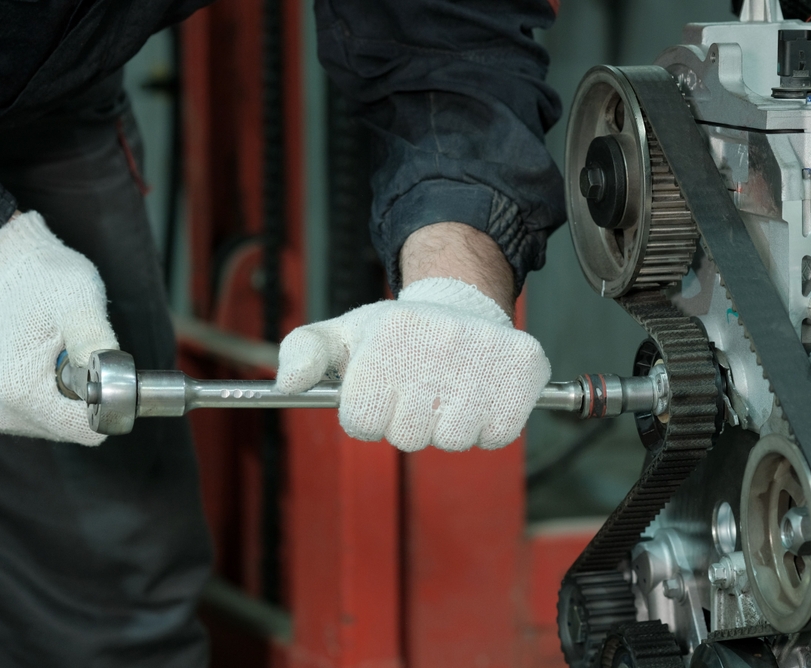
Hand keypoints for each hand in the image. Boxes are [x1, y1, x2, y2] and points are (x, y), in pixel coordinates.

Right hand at [0, 211, 118, 444]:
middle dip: (91, 396)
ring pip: (63, 423)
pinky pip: (48, 413)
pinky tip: (54, 359)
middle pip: (75, 429)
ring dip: (76, 393)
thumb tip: (115, 382)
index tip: (105, 365)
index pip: (87, 430)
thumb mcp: (78, 302)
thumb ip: (95, 342)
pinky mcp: (0, 404)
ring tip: (67, 352)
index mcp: (18, 391)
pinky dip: (61, 391)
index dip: (110, 401)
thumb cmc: (41, 279)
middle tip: (87, 353)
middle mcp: (2, 411)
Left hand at [276, 277, 549, 450]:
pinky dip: (488, 425)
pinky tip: (479, 396)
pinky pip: (496, 435)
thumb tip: (286, 383)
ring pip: (453, 440)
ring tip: (448, 391)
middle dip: (408, 422)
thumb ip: (303, 353)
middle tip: (417, 389)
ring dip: (448, 425)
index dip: (368, 414)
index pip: (362, 421)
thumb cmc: (397, 333)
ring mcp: (484, 357)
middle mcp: (438, 341)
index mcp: (388, 334)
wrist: (463, 305)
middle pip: (408, 436)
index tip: (379, 391)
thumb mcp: (343, 334)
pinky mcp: (523, 370)